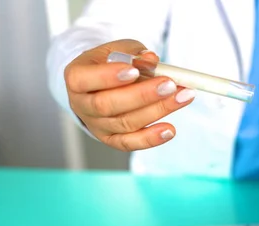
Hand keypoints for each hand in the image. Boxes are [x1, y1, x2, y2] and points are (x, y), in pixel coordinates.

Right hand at [64, 39, 194, 150]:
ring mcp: (96, 125)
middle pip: (108, 105)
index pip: (84, 79)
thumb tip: (151, 60)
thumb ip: (134, 53)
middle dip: (142, 95)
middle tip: (169, 85)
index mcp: (76, 77)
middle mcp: (81, 104)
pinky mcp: (112, 140)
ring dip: (157, 111)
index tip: (135, 71)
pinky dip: (152, 138)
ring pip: (125, 123)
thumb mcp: (119, 50)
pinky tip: (170, 130)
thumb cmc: (111, 63)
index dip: (108, 77)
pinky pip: (131, 143)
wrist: (104, 84)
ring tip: (182, 97)